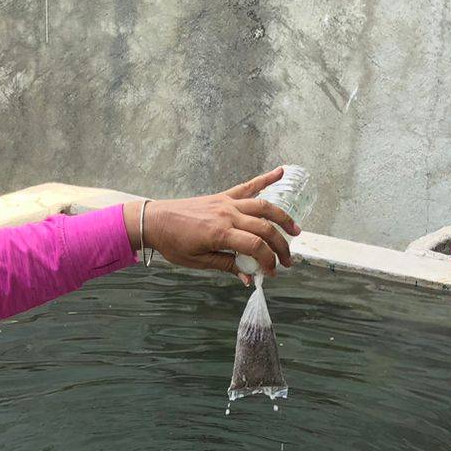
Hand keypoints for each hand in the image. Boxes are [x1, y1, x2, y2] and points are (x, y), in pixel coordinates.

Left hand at [126, 167, 301, 281]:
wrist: (155, 221)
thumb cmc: (174, 244)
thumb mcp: (199, 262)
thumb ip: (227, 266)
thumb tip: (249, 278)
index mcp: (220, 233)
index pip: (255, 247)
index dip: (268, 261)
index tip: (271, 273)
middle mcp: (227, 215)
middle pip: (264, 228)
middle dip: (280, 246)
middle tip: (287, 261)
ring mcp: (226, 203)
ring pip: (263, 206)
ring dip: (282, 218)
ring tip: (295, 230)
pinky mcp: (223, 196)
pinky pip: (248, 186)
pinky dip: (266, 178)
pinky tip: (282, 172)